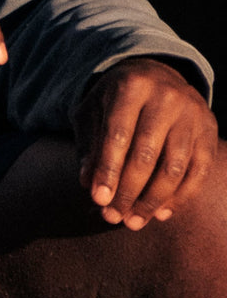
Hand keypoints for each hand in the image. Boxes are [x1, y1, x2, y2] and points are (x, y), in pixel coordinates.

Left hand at [74, 57, 218, 229]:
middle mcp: (167, 96)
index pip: (118, 136)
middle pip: (147, 155)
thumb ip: (88, 147)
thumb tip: (88, 184)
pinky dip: (180, 197)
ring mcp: (192, 112)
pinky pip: (199, 170)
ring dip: (152, 201)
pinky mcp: (209, 128)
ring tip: (133, 222)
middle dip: (127, 192)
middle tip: (112, 217)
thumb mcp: (91, 115)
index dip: (108, 171)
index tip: (99, 200)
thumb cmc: (113, 103)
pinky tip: (160, 214)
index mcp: (132, 87)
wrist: (155, 75)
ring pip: (174, 167)